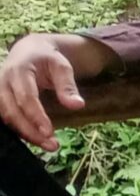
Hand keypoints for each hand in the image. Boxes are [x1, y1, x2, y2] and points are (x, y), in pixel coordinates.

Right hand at [0, 35, 84, 151]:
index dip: (36, 116)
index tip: (49, 132)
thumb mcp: (62, 66)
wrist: (29, 51)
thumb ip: (68, 86)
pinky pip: (5, 118)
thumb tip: (77, 105)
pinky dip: (20, 130)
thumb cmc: (47, 59)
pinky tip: (36, 139)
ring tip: (48, 145)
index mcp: (19, 71)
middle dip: (31, 131)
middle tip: (52, 145)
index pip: (25, 97)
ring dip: (25, 133)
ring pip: (6, 117)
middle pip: (12, 111)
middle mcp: (3, 82)